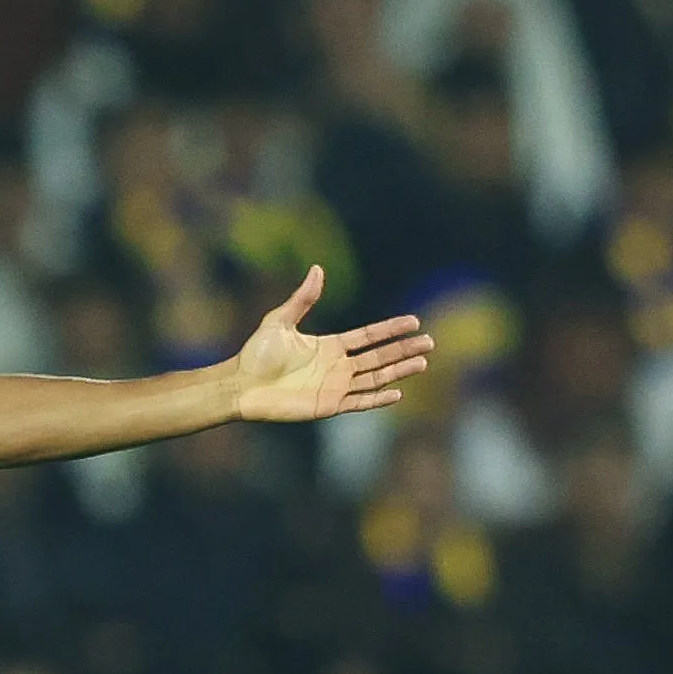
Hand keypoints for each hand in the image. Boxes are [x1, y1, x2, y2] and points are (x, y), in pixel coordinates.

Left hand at [230, 266, 434, 422]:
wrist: (242, 385)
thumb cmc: (256, 353)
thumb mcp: (280, 320)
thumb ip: (303, 298)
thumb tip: (317, 268)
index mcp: (330, 345)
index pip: (368, 336)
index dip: (390, 329)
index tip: (414, 322)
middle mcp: (337, 366)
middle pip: (379, 357)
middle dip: (404, 349)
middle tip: (430, 342)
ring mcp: (335, 387)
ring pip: (376, 378)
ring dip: (399, 371)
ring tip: (423, 363)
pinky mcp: (328, 405)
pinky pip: (359, 402)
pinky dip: (378, 398)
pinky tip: (398, 392)